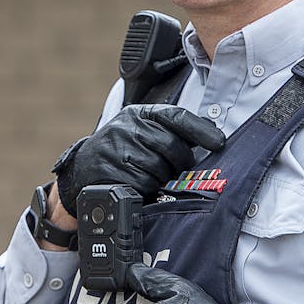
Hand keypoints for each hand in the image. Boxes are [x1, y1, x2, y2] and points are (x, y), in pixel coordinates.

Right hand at [53, 104, 225, 215]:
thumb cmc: (122, 151)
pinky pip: (142, 184)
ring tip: (156, 178)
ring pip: (158, 168)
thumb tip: (213, 132)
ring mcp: (117, 148)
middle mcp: (127, 127)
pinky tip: (142, 186)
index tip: (220, 143)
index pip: (176, 117)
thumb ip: (172, 130)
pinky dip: (148, 189)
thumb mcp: (143, 132)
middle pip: (170, 146)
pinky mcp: (110, 171)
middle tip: (180, 172)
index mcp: (139, 114)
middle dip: (181, 163)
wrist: (84, 169)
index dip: (200, 130)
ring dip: (162, 179)